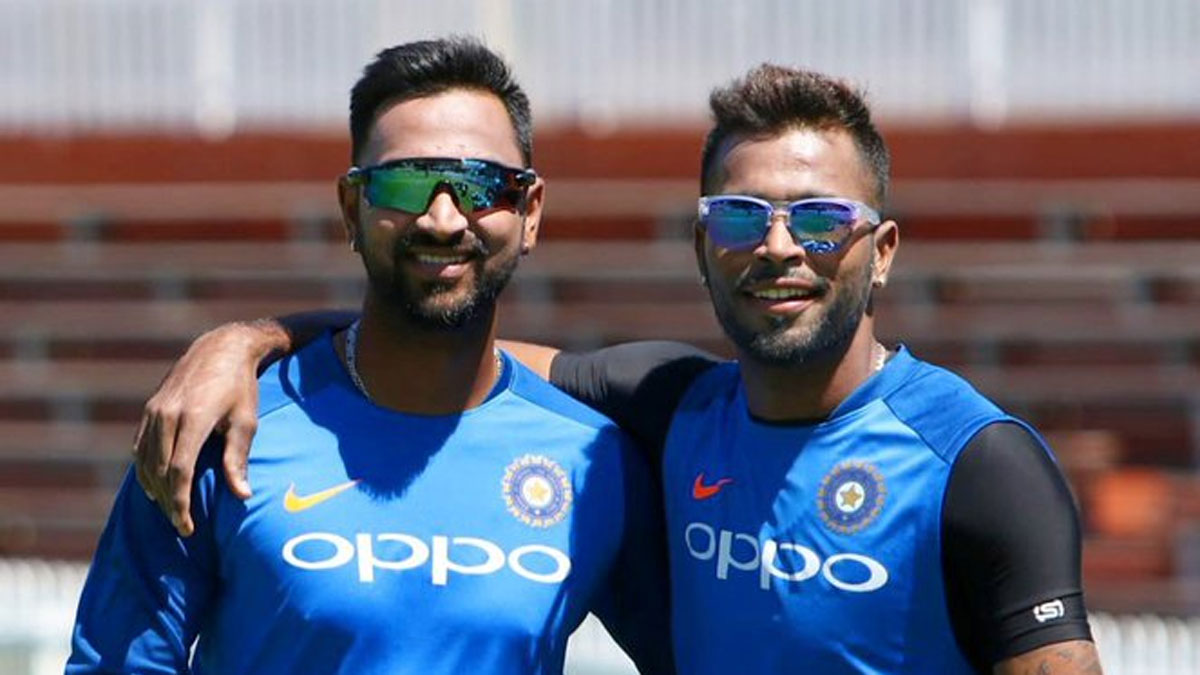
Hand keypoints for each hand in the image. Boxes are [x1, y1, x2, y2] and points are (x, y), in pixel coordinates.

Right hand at [133, 322, 279, 535]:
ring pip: (145, 462)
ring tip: (171, 510)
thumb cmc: (240, 387)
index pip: (179, 472)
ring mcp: (154, 410)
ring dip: (156, 490)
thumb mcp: (246, 421)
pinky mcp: (149, 409)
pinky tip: (155, 486)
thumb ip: (238, 459)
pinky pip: (140, 447)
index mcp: (194, 418)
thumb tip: (243, 496)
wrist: (221, 348)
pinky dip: (145, 470)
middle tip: (182, 525)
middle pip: (160, 471)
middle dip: (169, 503)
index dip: (181, 504)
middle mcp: (167, 414)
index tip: (188, 526)